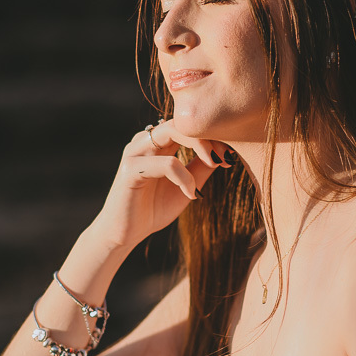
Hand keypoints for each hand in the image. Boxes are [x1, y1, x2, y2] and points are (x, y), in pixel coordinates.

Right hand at [98, 117, 233, 250]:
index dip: (211, 134)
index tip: (229, 154)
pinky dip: (184, 177)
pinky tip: (191, 194)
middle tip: (225, 156)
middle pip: (181, 121)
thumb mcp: (186, 186)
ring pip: (171, 131)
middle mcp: (145, 141)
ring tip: (214, 165)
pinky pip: (165, 163)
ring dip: (199, 146)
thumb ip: (201, 168)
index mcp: (159, 143)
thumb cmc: (154, 209)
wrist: (125, 233)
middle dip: (208, 135)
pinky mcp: (131, 169)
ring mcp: (136, 152)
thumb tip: (224, 153)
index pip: (187, 125)